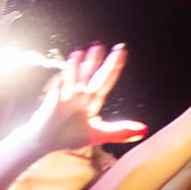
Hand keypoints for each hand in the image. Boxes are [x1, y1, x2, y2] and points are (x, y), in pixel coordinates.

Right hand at [28, 46, 147, 151]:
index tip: (122, 52)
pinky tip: (62, 75)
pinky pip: (57, 90)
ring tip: (81, 52)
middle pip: (92, 76)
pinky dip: (60, 82)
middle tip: (106, 46)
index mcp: (92, 100)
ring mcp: (66, 98)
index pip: (106, 81)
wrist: (46, 143)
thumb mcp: (98, 134)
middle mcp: (80, 96)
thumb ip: (120, 131)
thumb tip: (144, 130)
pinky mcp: (52, 104)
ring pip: (74, 79)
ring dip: (77, 67)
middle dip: (99, 61)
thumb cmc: (70, 136)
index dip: (114, 67)